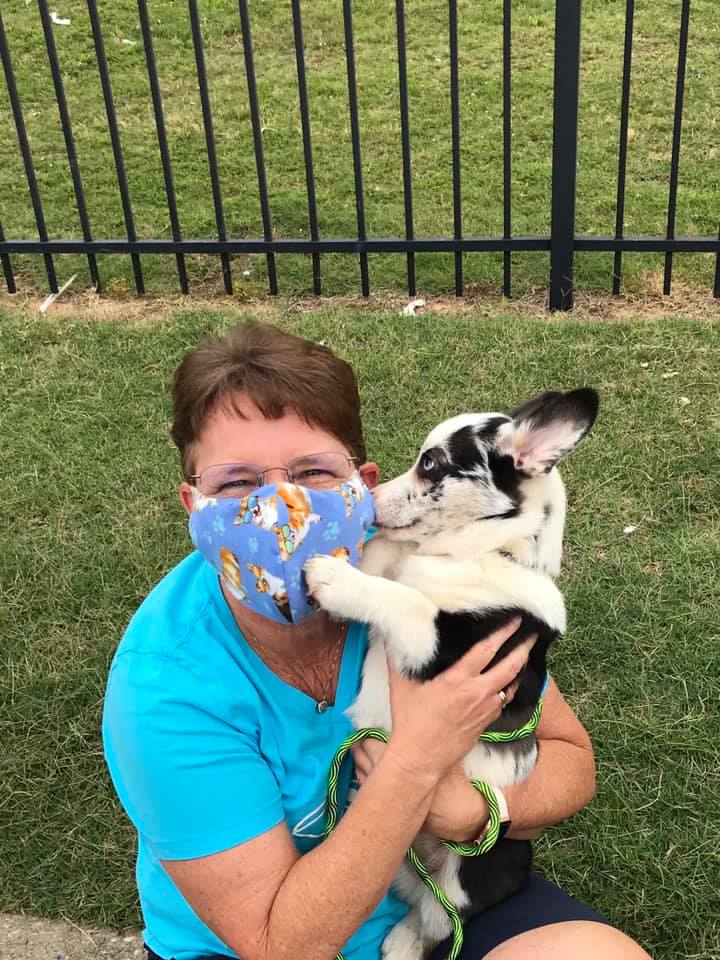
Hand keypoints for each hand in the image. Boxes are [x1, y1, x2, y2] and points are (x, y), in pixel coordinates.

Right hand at [380, 619, 535, 783]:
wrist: (421, 758)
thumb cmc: (410, 721)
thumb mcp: (400, 685)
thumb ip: (397, 657)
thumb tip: (393, 635)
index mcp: (458, 679)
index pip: (487, 649)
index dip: (503, 632)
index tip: (515, 620)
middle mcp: (477, 692)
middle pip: (510, 666)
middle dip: (523, 647)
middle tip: (532, 634)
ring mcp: (485, 709)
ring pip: (511, 684)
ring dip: (520, 667)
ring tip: (526, 653)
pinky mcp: (487, 722)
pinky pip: (504, 700)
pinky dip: (510, 687)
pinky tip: (509, 681)